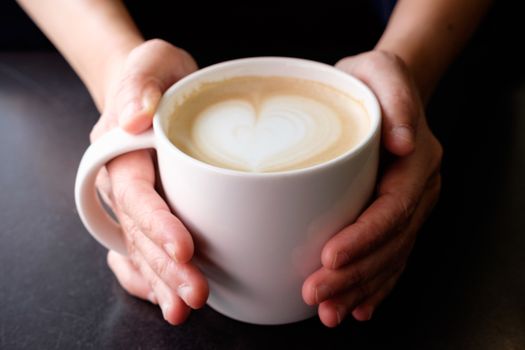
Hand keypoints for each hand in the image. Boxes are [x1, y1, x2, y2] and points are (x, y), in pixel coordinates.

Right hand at [90, 39, 208, 324]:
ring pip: (140, 249)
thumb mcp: (153, 60)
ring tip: (184, 307)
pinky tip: (167, 297)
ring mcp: (132, 203)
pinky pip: (140, 251)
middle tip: (195, 294)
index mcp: (120, 152)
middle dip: (166, 266)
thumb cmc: (158, 76)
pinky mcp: (148, 212)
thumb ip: (142, 80)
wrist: (153, 91)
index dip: (157, 223)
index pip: (135, 194)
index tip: (184, 247)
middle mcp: (121, 183)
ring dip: (161, 281)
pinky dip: (152, 277)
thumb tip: (134, 115)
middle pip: (139, 232)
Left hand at [302, 50, 442, 326]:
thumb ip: (396, 98)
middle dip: (353, 274)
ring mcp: (409, 206)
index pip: (391, 209)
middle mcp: (417, 189)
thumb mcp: (380, 71)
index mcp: (418, 161)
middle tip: (316, 294)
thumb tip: (403, 142)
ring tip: (329, 311)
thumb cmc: (371, 81)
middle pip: (389, 243)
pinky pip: (390, 257)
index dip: (363, 239)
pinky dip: (374, 285)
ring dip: (359, 288)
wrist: (382, 91)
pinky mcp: (394, 216)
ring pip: (389, 257)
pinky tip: (357, 305)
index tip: (329, 259)